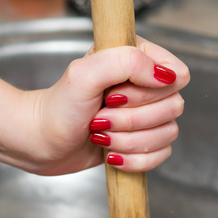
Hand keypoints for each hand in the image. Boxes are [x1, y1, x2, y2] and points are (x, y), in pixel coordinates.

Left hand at [23, 37, 188, 175]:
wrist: (39, 142)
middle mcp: (145, 84)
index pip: (177, 73)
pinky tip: (110, 153)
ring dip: (131, 141)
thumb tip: (165, 76)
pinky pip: (161, 154)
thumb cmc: (56, 107)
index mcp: (137, 57)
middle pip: (173, 106)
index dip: (152, 91)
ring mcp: (145, 114)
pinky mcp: (142, 140)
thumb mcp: (84, 75)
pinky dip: (136, 160)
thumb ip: (126, 62)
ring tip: (100, 136)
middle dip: (133, 120)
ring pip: (168, 133)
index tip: (116, 95)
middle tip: (100, 118)